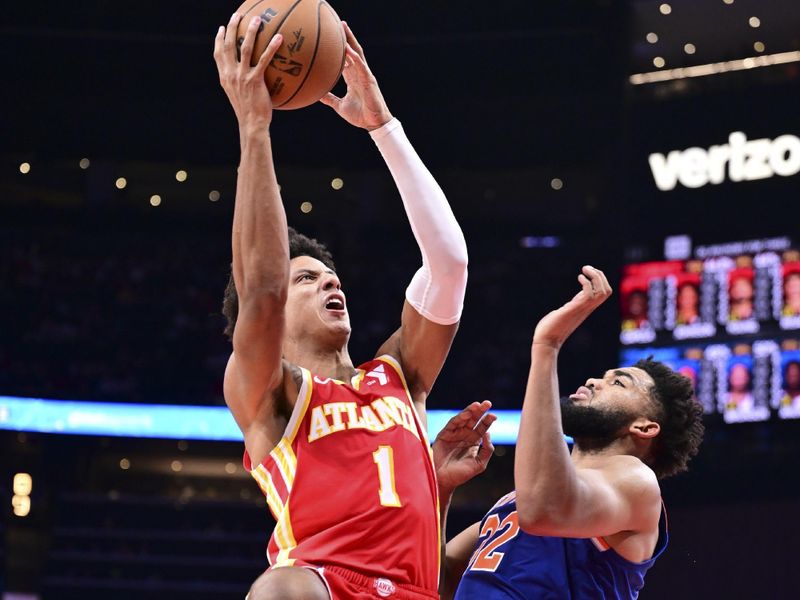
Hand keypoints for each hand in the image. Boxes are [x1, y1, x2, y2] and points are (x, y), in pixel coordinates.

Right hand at [213, 13, 282, 131]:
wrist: (252, 124)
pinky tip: (279, 37)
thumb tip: (248, 77)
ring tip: (257, 19)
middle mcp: (231, 74)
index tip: (222, 28)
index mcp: (225, 77)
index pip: (218, 54)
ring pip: (245, 47)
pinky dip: (271, 47)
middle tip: (238, 15)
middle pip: (228, 45)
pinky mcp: (255, 80)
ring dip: (250, 31)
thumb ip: (239, 83)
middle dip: (232, 27)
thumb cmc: (249, 113)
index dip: (219, 39)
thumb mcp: (239, 96)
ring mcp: (242, 76)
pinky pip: (265, 59)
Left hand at [318, 22, 392, 129]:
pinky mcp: (369, 81)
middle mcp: (359, 74)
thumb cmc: (359, 115)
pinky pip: (361, 66)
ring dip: (351, 41)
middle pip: (353, 51)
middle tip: (339, 24)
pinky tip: (348, 49)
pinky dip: (354, 57)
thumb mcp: (340, 105)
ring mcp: (365, 76)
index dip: (341, 48)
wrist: (372, 124)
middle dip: (347, 38)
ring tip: (344, 28)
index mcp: (353, 79)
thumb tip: (317, 95)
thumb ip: (329, 98)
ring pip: (358, 54)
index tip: (333, 37)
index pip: (347, 59)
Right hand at [432, 401, 495, 493]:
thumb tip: (489, 433)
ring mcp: (454, 433)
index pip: (482, 427)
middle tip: (488, 403)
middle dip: (481, 411)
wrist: (443, 480)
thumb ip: (487, 450)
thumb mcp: (480, 464)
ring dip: (470, 411)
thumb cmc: (461, 474)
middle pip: (474, 419)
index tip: (494, 415)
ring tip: (478, 405)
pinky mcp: (444, 434)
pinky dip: (460, 417)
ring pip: (464, 419)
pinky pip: (453, 423)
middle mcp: (465, 435)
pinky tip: (467, 414)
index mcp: (474, 441)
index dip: (488, 420)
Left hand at [532, 265, 612, 349]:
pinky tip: (579, 278)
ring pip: (602, 291)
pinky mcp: (574, 309)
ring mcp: (582, 309)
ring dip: (596, 276)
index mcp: (586, 307)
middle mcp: (587, 308)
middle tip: (587, 268)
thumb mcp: (565, 312)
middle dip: (600, 275)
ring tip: (584, 270)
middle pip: (607, 291)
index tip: (588, 272)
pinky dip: (587, 282)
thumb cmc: (551, 328)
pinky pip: (589, 294)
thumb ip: (570, 307)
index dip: (600, 279)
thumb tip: (566, 306)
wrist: (546, 341)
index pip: (604, 293)